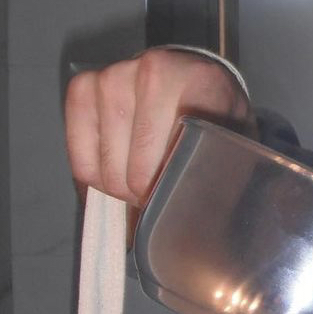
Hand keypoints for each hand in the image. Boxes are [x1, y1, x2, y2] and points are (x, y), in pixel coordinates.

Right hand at [65, 49, 252, 204]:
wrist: (194, 81)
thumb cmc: (214, 119)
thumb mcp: (232, 144)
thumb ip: (221, 178)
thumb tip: (195, 242)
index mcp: (202, 83)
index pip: (177, 155)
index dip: (171, 191)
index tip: (177, 202)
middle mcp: (156, 71)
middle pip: (136, 170)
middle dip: (146, 194)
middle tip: (162, 193)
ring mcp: (115, 75)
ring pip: (106, 167)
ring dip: (122, 187)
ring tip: (143, 180)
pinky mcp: (84, 87)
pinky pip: (80, 155)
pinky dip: (94, 176)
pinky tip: (116, 172)